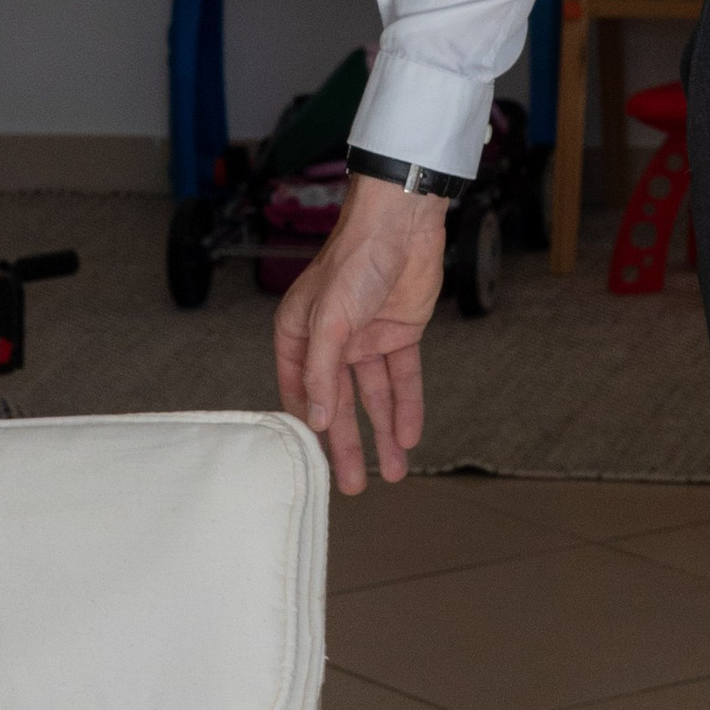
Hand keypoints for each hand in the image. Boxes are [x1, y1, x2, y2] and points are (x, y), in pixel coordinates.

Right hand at [273, 174, 445, 492]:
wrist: (402, 224)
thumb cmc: (354, 260)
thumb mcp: (329, 320)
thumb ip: (321, 374)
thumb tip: (315, 421)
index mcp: (299, 335)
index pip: (300, 394)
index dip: (310, 429)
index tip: (316, 466)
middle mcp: (331, 341)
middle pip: (339, 403)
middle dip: (347, 445)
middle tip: (355, 486)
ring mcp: (366, 339)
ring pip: (374, 397)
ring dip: (383, 433)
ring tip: (392, 472)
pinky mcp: (400, 334)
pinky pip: (403, 378)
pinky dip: (407, 407)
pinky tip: (410, 436)